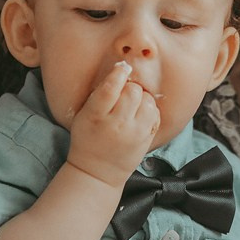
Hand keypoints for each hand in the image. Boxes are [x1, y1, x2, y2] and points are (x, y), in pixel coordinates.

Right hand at [67, 63, 159, 188]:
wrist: (97, 172)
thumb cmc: (88, 139)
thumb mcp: (84, 116)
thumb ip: (99, 95)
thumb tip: (119, 72)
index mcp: (96, 116)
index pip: (110, 88)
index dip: (118, 73)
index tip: (122, 68)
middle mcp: (116, 124)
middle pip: (132, 91)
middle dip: (130, 87)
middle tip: (124, 94)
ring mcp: (134, 133)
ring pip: (147, 101)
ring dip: (142, 98)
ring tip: (132, 105)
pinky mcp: (146, 139)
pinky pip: (155, 114)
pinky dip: (150, 109)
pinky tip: (139, 115)